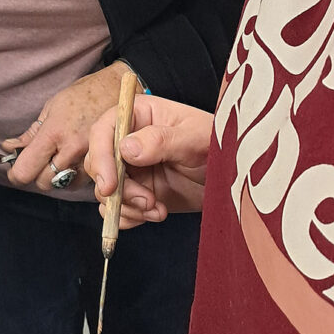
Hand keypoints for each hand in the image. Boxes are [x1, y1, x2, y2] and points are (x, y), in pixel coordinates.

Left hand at [4, 62, 127, 191]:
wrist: (118, 90)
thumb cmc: (84, 95)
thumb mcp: (52, 107)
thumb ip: (31, 133)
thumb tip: (10, 147)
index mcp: (54, 132)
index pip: (26, 169)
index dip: (16, 174)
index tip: (15, 172)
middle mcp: (71, 149)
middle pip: (44, 182)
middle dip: (37, 175)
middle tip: (38, 162)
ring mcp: (89, 159)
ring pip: (63, 185)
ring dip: (57, 177)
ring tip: (59, 159)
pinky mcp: (104, 163)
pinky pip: (82, 182)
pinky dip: (74, 176)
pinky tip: (74, 161)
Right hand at [84, 96, 210, 225]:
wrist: (233, 179)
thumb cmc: (219, 147)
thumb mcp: (195, 138)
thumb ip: (161, 140)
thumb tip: (126, 148)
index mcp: (139, 116)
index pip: (104, 131)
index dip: (102, 157)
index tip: (110, 185)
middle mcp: (129, 141)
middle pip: (99, 164)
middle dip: (118, 189)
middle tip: (146, 201)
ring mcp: (131, 169)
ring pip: (106, 191)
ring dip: (127, 207)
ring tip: (156, 209)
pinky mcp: (136, 192)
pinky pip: (117, 209)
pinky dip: (131, 217)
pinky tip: (156, 213)